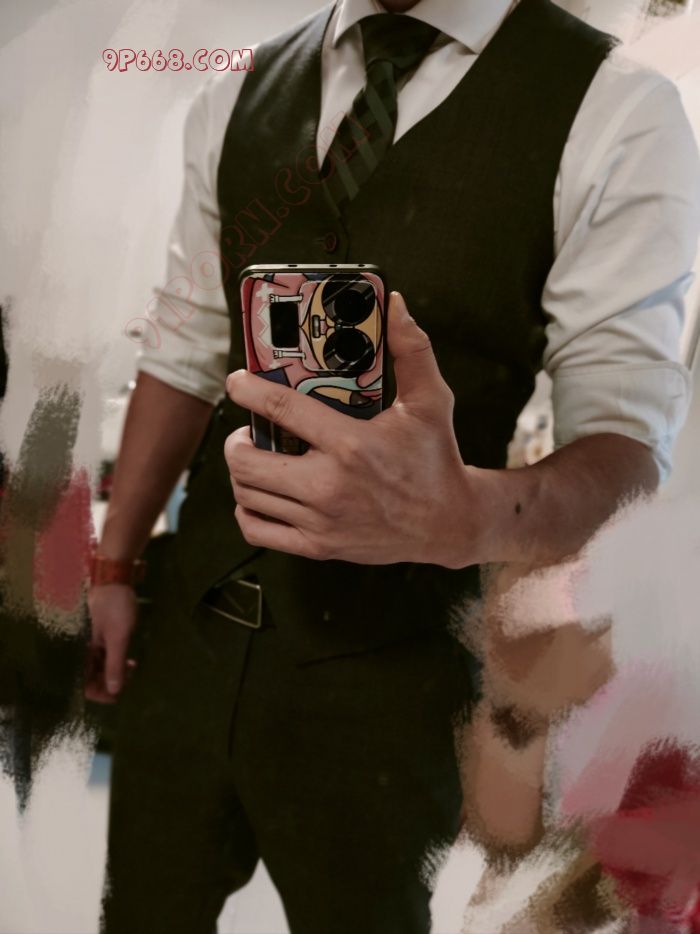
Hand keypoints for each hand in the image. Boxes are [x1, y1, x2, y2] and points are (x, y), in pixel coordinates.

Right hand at [85, 583, 137, 702]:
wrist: (115, 578)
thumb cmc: (116, 607)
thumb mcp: (119, 637)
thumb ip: (115, 664)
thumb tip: (114, 690)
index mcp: (81, 651)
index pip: (82, 684)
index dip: (100, 693)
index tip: (119, 694)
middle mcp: (80, 650)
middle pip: (89, 678)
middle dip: (110, 682)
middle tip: (131, 676)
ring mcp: (88, 643)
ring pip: (97, 667)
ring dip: (114, 672)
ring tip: (132, 666)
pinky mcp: (96, 636)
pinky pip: (101, 656)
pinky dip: (114, 661)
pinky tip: (128, 659)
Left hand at [224, 291, 478, 567]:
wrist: (449, 524)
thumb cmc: (436, 458)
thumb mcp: (431, 401)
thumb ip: (412, 350)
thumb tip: (394, 305)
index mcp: (352, 444)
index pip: (281, 410)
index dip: (248, 389)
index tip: (236, 380)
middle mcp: (330, 485)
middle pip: (247, 460)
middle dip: (236, 439)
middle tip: (248, 429)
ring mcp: (321, 521)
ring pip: (247, 493)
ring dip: (241, 471)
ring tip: (255, 457)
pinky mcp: (319, 546)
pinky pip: (257, 529)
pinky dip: (247, 510)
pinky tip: (261, 493)